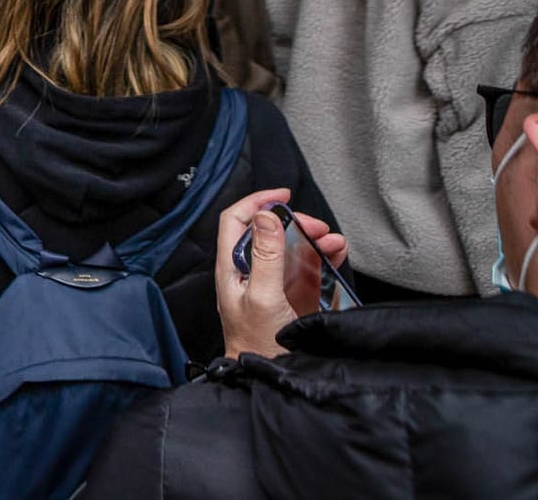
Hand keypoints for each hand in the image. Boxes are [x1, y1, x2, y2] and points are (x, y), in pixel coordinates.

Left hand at [215, 189, 348, 359]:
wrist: (270, 376)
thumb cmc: (257, 343)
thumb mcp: (263, 295)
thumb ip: (266, 256)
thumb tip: (265, 217)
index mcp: (233, 266)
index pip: (237, 220)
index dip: (257, 202)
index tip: (282, 195)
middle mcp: (250, 269)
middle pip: (270, 230)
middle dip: (295, 222)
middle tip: (317, 227)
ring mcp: (273, 281)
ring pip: (292, 247)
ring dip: (313, 239)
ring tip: (333, 242)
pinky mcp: (293, 294)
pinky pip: (307, 267)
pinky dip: (323, 256)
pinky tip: (336, 253)